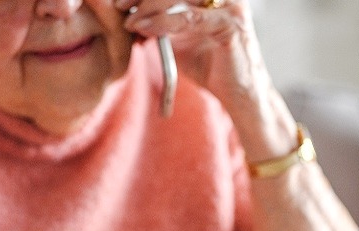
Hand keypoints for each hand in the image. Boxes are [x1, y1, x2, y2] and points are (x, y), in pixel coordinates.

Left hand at [116, 0, 269, 114]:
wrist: (239, 93)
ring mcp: (230, 6)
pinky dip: (163, 23)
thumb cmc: (211, 66)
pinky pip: (189, 18)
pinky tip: (146, 30)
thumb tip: (131, 14)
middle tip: (120, 5)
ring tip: (131, 21)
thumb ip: (162, 23)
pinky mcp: (230, 25)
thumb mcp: (180, 39)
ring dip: (150, 7)